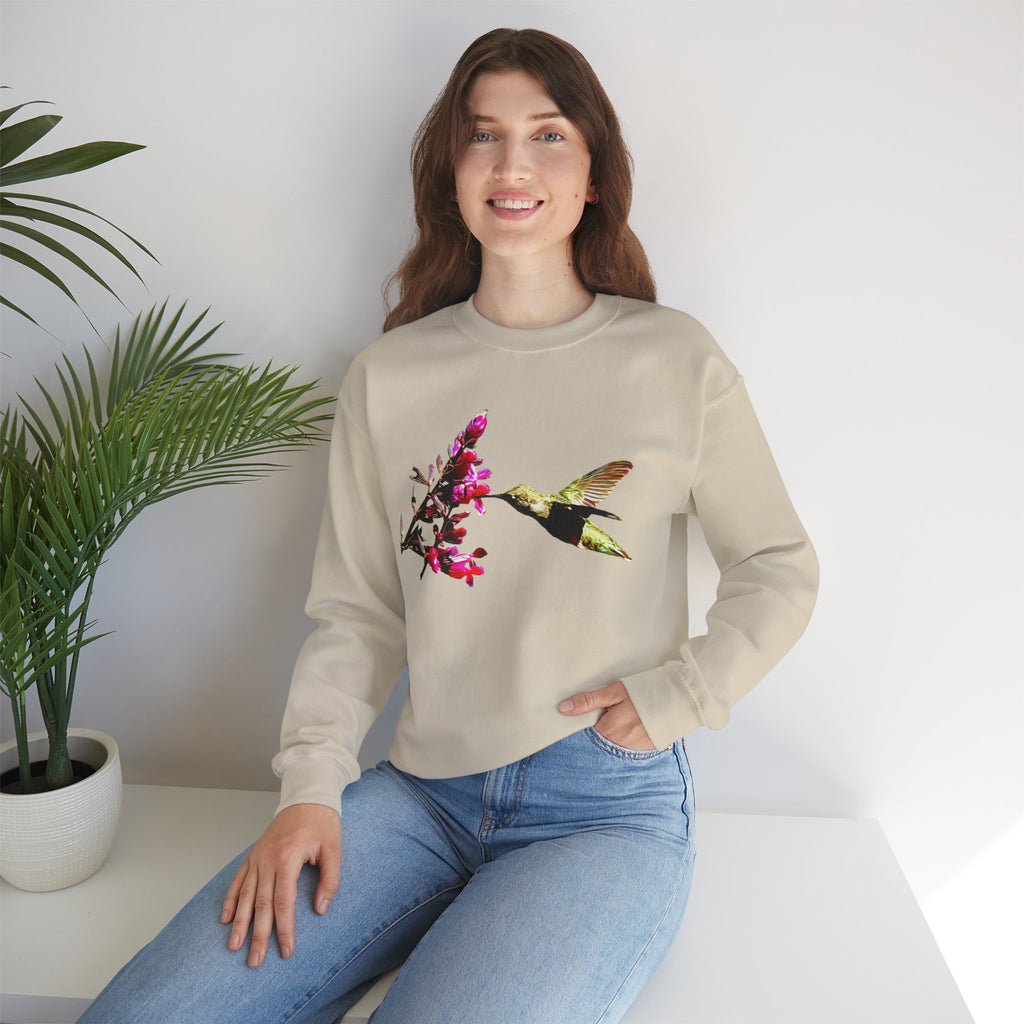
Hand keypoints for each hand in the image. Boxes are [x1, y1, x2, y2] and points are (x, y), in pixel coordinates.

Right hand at [221, 802, 340, 966]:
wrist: (307, 796)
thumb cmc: (322, 822)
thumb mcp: (334, 849)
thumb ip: (330, 880)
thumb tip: (320, 909)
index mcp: (288, 858)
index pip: (284, 902)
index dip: (284, 929)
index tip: (286, 950)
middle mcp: (268, 859)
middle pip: (260, 904)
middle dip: (257, 935)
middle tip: (255, 961)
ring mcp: (258, 857)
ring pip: (245, 895)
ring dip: (239, 922)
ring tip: (234, 946)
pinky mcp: (253, 854)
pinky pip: (238, 880)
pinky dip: (230, 899)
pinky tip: (225, 918)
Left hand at [558, 680, 655, 749]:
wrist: (679, 699)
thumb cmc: (645, 692)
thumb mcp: (615, 692)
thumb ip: (589, 701)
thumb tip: (563, 708)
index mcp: (609, 731)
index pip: (585, 739)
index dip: (582, 731)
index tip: (578, 727)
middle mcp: (620, 746)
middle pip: (600, 745)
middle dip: (597, 736)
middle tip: (605, 720)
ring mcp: (635, 751)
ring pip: (614, 748)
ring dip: (612, 740)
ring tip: (620, 723)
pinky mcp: (647, 751)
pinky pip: (629, 750)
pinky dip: (626, 742)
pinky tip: (631, 730)